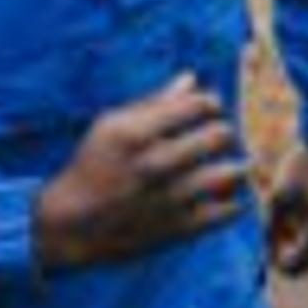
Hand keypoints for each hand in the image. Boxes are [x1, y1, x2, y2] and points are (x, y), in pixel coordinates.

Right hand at [32, 74, 246, 273]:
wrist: (71, 226)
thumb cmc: (92, 166)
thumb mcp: (111, 126)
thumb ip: (153, 102)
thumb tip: (193, 78)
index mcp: (137, 132)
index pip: (202, 104)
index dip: (211, 104)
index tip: (208, 111)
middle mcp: (155, 164)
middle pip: (221, 134)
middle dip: (223, 132)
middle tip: (218, 138)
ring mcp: (169, 199)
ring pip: (231, 172)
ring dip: (235, 165)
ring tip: (229, 165)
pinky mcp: (178, 229)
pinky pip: (227, 211)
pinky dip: (232, 201)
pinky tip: (220, 195)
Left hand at [265, 145, 307, 275]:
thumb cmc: (307, 165)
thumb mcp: (280, 196)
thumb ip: (270, 227)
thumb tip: (263, 253)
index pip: (291, 269)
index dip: (271, 256)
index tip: (263, 231)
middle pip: (303, 261)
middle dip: (284, 244)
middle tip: (276, 214)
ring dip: (296, 234)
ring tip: (289, 204)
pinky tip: (303, 202)